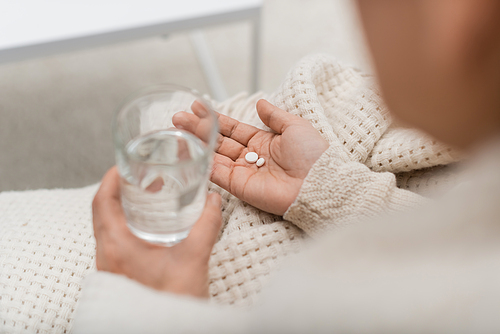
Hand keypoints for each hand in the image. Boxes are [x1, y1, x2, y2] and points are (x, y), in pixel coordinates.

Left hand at [92, 167, 221, 297]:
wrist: (165, 331)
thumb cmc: (172, 300)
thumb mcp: (194, 257)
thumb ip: (206, 225)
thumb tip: (212, 200)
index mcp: (116, 245)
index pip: (102, 201)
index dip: (111, 178)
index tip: (125, 164)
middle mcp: (107, 254)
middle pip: (103, 211)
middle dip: (120, 189)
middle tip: (141, 177)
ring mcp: (111, 266)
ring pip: (108, 226)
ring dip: (123, 207)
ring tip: (146, 197)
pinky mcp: (119, 274)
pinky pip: (116, 241)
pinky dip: (128, 225)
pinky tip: (151, 227)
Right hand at [173, 99, 328, 214]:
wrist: (318, 182)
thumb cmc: (312, 154)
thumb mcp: (295, 126)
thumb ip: (274, 116)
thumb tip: (260, 102)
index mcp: (263, 141)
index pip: (233, 128)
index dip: (215, 118)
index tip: (197, 106)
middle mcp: (250, 156)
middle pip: (219, 140)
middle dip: (198, 129)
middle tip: (177, 118)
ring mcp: (243, 172)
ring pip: (214, 155)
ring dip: (195, 143)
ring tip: (176, 131)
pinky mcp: (239, 187)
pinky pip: (217, 174)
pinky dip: (202, 162)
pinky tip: (187, 150)